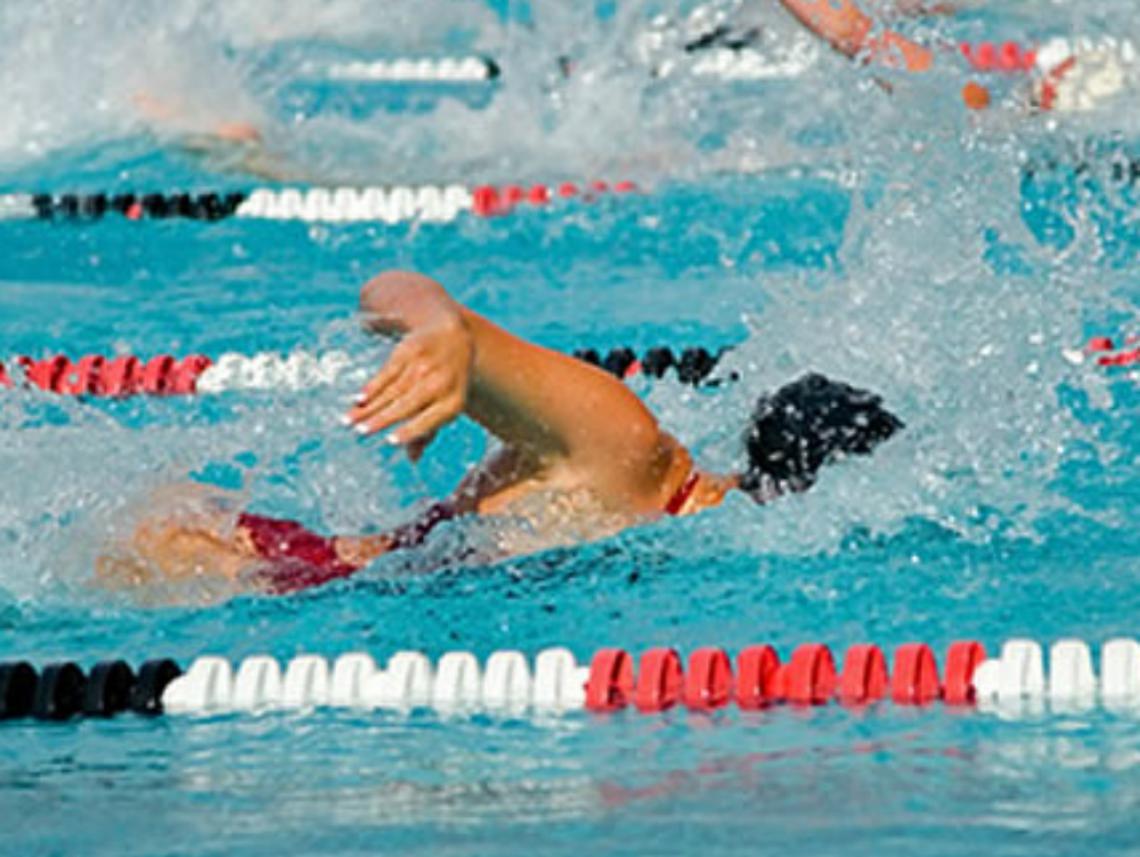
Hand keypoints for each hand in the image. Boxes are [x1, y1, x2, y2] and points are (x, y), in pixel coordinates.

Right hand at [346, 316, 472, 457]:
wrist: (454, 336)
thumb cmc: (447, 382)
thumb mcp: (447, 404)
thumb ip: (428, 430)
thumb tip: (413, 459)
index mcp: (453, 402)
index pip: (430, 420)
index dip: (411, 431)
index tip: (391, 441)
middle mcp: (440, 383)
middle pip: (407, 405)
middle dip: (382, 419)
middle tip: (361, 432)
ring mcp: (423, 366)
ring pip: (392, 390)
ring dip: (369, 407)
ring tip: (350, 420)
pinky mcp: (408, 351)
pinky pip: (387, 373)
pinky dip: (372, 387)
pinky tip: (359, 399)